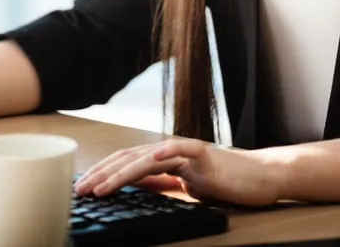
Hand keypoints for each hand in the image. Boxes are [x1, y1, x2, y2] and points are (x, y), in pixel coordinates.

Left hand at [73, 138, 284, 206]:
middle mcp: (170, 150)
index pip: (125, 162)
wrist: (258, 176)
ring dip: (122, 172)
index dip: (103, 173)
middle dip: (102, 174)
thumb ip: (162, 181)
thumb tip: (136, 185)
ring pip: (147, 157)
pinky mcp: (206, 155)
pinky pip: (184, 149)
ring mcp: (187, 150)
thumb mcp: (185, 185)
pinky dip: (167, 150)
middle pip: (129, 158)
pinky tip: (151, 156)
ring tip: (102, 186)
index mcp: (164, 157)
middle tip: (81, 190)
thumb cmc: (224, 182)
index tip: (82, 188)